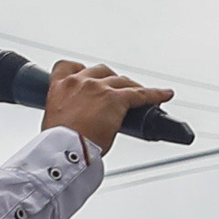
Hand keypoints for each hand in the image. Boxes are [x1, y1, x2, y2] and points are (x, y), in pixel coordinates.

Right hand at [40, 59, 174, 152]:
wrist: (63, 151)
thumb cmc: (57, 144)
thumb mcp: (54, 124)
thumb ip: (66, 116)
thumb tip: (77, 127)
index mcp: (60, 87)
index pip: (68, 66)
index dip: (81, 70)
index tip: (88, 77)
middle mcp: (79, 82)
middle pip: (102, 71)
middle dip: (111, 80)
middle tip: (118, 92)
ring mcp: (99, 88)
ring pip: (122, 81)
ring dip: (132, 87)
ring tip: (142, 95)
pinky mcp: (116, 99)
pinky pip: (141, 94)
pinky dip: (155, 94)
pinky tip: (164, 95)